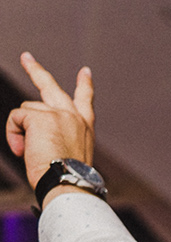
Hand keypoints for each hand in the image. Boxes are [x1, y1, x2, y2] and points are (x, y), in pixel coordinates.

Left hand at [6, 54, 94, 191]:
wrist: (68, 183)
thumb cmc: (68, 178)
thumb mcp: (69, 155)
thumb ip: (56, 137)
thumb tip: (29, 132)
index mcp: (84, 128)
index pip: (85, 101)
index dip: (84, 86)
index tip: (85, 72)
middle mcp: (73, 117)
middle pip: (50, 86)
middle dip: (36, 70)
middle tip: (26, 57)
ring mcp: (57, 114)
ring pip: (25, 111)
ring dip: (19, 131)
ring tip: (27, 151)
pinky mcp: (40, 116)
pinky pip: (16, 117)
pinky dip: (13, 134)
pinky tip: (22, 149)